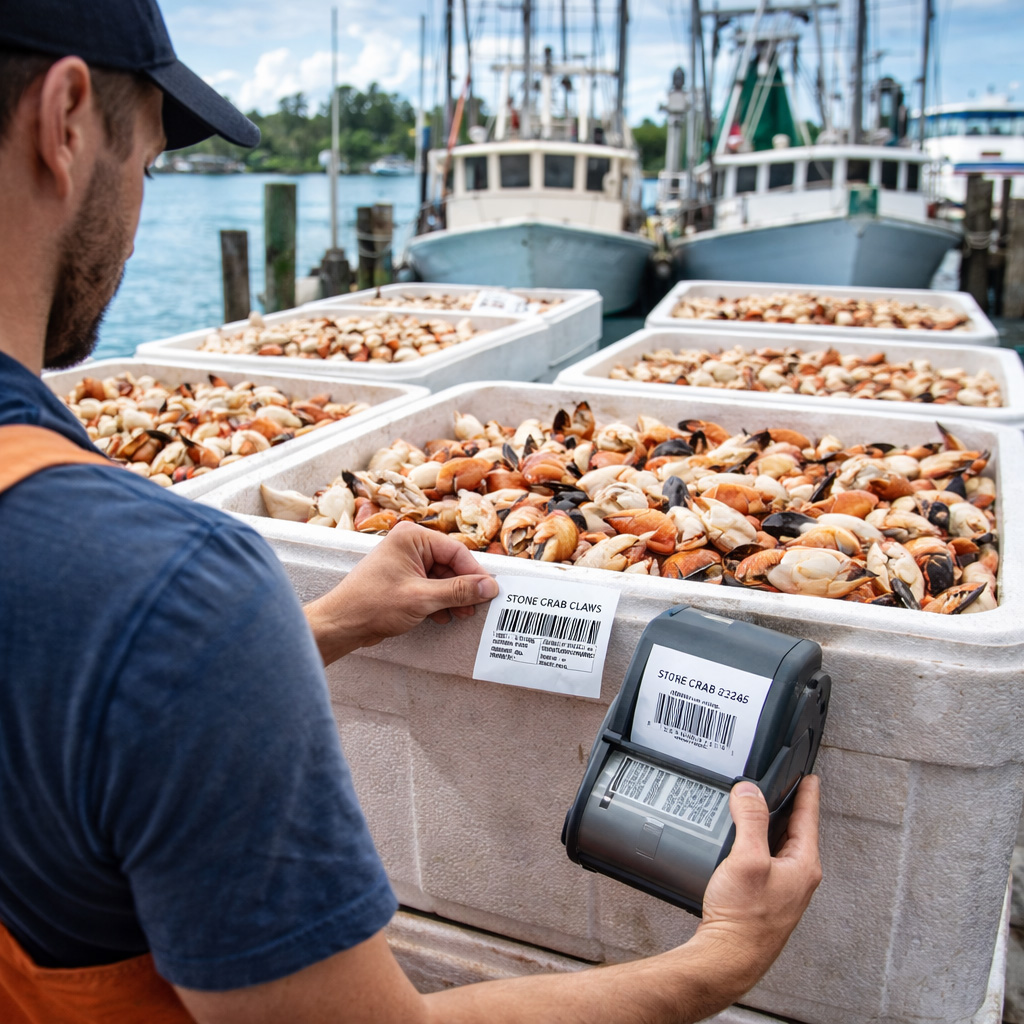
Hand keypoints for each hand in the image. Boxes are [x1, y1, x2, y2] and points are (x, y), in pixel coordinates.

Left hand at [304, 521, 498, 664]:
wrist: (341, 624)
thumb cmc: (371, 604)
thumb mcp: (422, 598)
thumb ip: (458, 591)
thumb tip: (488, 587)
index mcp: (412, 537)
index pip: (455, 551)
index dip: (475, 573)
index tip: (490, 591)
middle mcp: (409, 545)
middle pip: (450, 564)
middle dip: (463, 588)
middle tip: (477, 607)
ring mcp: (405, 562)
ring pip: (442, 577)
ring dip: (453, 597)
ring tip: (462, 614)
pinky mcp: (403, 580)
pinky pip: (431, 586)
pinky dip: (440, 601)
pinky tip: (444, 616)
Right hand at [692, 776, 821, 1000]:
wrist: (728, 958)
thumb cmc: (745, 918)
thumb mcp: (747, 858)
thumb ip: (751, 820)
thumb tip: (749, 791)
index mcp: (803, 865)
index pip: (809, 819)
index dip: (808, 793)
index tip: (810, 777)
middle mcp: (798, 878)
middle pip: (795, 832)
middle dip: (788, 807)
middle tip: (782, 787)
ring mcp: (782, 890)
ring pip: (779, 847)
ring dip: (770, 827)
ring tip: (758, 810)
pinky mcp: (765, 899)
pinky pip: (766, 861)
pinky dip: (757, 846)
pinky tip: (741, 845)